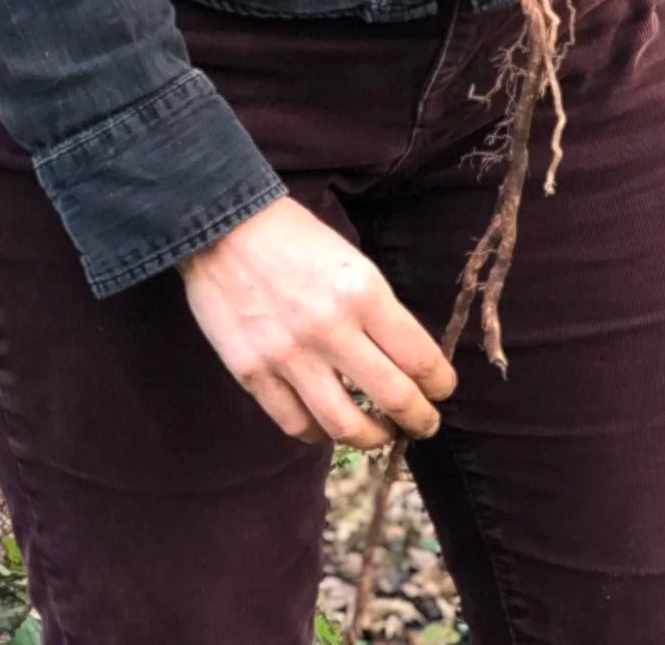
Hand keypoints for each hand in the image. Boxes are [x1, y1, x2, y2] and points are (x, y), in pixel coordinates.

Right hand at [178, 195, 456, 448]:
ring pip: (345, 425)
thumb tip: (402, 355)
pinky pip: (295, 424)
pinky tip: (328, 427)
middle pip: (393, 397)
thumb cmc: (292, 235)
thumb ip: (375, 308)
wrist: (221, 226)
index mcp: (362, 292)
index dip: (439, 382)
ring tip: (381, 434)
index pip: (419, 357)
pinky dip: (318, 434)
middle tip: (426, 424)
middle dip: (419, 418)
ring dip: (373, 437)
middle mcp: (331, 329)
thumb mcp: (350, 259)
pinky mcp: (253, 374)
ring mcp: (289, 357)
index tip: (442, 389)